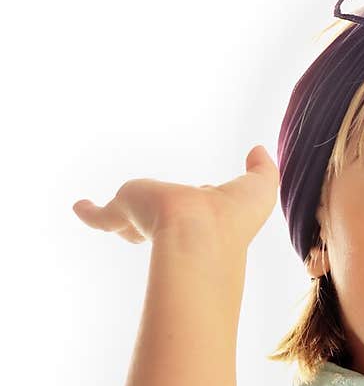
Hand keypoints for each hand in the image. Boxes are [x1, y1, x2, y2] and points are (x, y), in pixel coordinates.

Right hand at [71, 145, 279, 249]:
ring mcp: (146, 222)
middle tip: (146, 222)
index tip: (200, 192)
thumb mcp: (259, 187)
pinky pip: (102, 216)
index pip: (195, 208)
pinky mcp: (123, 214)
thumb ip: (263, 169)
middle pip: (160, 222)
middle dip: (154, 222)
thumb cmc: (234, 218)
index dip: (197, 199)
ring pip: (129, 222)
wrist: (199, 236)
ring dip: (121, 219)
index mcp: (204, 218)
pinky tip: (80, 207)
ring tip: (108, 213)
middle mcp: (173, 225)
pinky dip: (90, 212)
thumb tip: (257, 150)